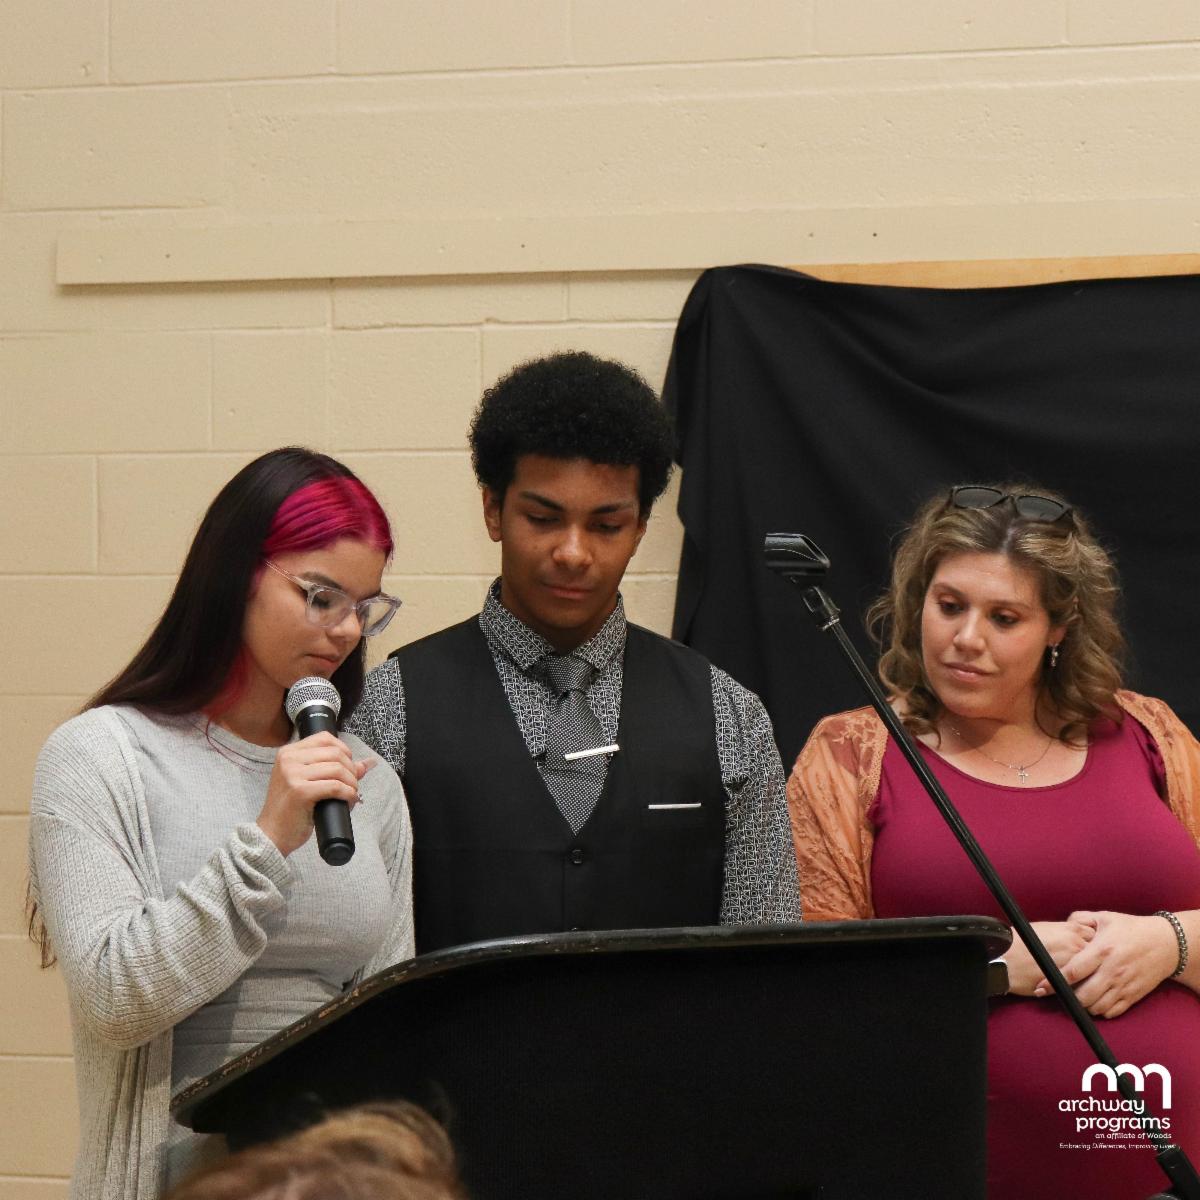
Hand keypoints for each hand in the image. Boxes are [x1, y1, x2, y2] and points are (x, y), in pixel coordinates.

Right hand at [257, 732, 374, 856]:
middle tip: (352, 785)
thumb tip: (368, 763)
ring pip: (337, 769)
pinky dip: (348, 793)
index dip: (344, 750)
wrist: (272, 834)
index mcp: (288, 752)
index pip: (325, 738)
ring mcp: (292, 774)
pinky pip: (335, 786)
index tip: (348, 766)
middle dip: (351, 769)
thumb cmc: (290, 809)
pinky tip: (348, 800)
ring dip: (352, 783)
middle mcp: (289, 759)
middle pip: (335, 753)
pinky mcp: (300, 791)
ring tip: (351, 794)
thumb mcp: (308, 782)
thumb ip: (334, 769)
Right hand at [1003, 917, 1096, 995]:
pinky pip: (1085, 986)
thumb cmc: (1018, 943)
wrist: (1003, 957)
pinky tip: (1080, 989)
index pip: (1097, 937)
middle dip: (1100, 962)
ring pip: (1096, 971)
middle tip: (1098, 968)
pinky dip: (1085, 988)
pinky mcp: (1068, 980)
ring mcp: (1074, 962)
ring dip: (1095, 977)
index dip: (1097, 945)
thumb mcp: (1044, 930)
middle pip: (1101, 954)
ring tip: (1092, 982)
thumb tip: (1073, 940)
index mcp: (1071, 929)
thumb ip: (1063, 933)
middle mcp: (1076, 944)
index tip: (1095, 951)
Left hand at [1036, 910, 1178, 1017]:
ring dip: (1083, 1005)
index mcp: (1102, 950)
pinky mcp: (1134, 995)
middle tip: (1059, 993)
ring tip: (1077, 996)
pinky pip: (1113, 1012)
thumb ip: (1080, 918)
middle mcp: (1112, 971)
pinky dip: (1100, 1011)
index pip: (1073, 971)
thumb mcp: (1105, 917)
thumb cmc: (1132, 929)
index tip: (1041, 987)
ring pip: (1097, 1007)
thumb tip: (1064, 922)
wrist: (1166, 943)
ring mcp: (1124, 985)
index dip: (1054, 982)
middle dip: (1067, 997)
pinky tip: (1095, 1001)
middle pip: (1083, 995)